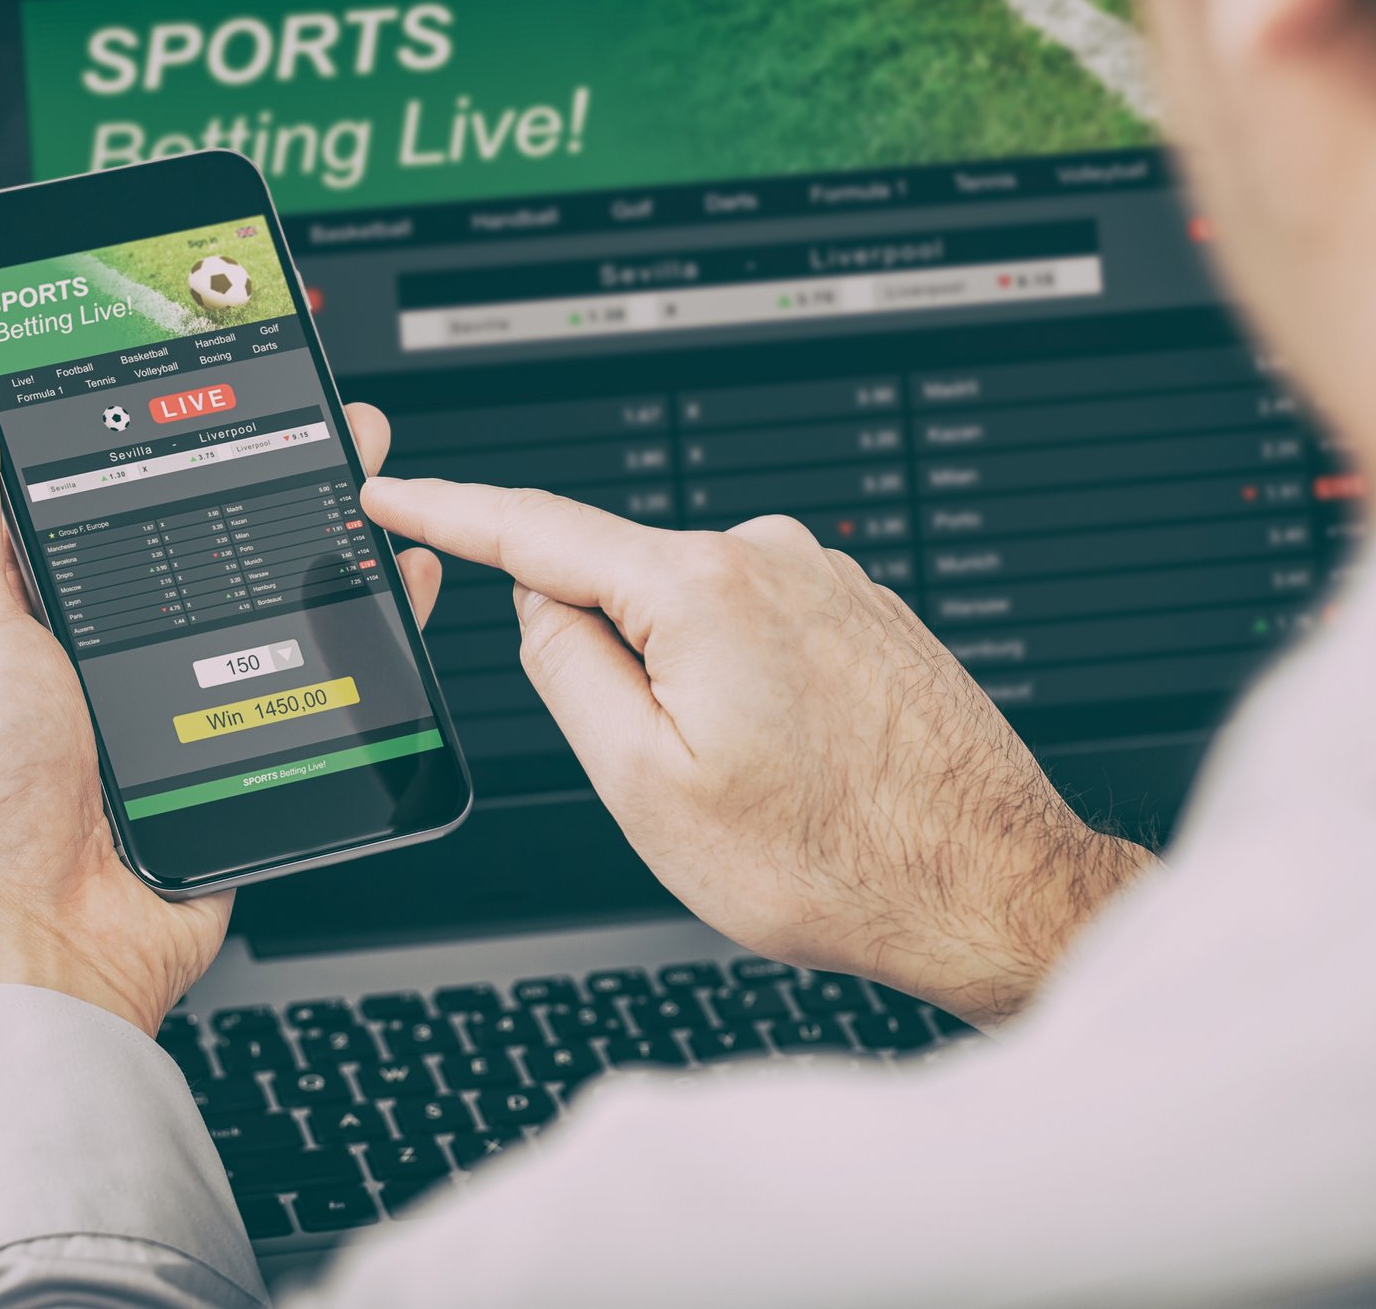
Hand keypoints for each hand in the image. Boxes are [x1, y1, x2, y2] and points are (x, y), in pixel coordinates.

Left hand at [0, 360, 441, 1034]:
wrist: (46, 944)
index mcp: (33, 592)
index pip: (101, 469)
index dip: (152, 403)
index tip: (203, 340)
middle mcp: (109, 632)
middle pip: (201, 515)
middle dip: (265, 449)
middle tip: (312, 394)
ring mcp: (177, 685)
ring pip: (266, 581)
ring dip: (322, 519)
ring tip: (363, 464)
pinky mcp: (234, 737)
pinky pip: (308, 666)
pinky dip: (357, 619)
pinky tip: (387, 580)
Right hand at [362, 481, 1155, 1024]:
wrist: (984, 887)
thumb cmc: (832, 860)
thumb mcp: (643, 786)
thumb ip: (566, 671)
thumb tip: (539, 604)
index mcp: (704, 588)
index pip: (537, 530)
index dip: (450, 512)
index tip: (391, 489)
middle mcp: (772, 557)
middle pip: (622, 588)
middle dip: (616, 669)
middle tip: (681, 778)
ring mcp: (827, 580)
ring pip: (693, 621)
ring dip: (692, 691)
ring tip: (763, 786)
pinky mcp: (863, 612)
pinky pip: (757, 635)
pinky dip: (750, 693)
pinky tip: (799, 766)